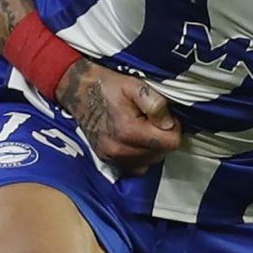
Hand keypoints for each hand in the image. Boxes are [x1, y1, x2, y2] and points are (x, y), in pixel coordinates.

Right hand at [57, 60, 179, 173]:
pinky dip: (141, 156)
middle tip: (151, 120)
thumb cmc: (107, 86)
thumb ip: (155, 104)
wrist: (78, 91)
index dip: (174, 128)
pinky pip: (136, 167)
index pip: (170, 143)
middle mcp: (120, 150)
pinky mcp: (107, 160)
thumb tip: (169, 124)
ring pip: (150, 162)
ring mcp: (112, 157)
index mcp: (129, 131)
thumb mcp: (134, 85)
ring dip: (152, 147)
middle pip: (161, 154)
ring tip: (143, 128)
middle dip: (162, 138)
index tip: (164, 117)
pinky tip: (136, 141)